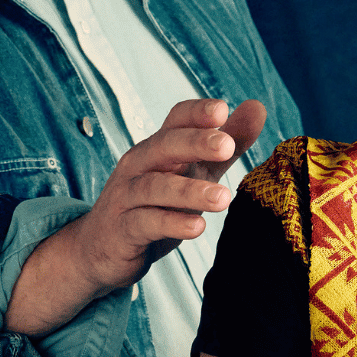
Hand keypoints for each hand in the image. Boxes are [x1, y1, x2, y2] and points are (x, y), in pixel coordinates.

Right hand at [6, 98, 266, 334]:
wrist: (100, 249)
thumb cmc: (154, 204)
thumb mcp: (194, 170)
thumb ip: (226, 143)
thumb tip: (257, 107)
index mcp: (158, 148)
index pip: (175, 119)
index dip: (197, 113)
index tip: (223, 110)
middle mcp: (139, 166)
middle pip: (165, 145)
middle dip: (195, 142)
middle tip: (226, 145)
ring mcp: (127, 197)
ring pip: (155, 187)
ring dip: (190, 191)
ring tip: (223, 197)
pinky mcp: (123, 230)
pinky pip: (145, 223)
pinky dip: (171, 224)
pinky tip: (197, 227)